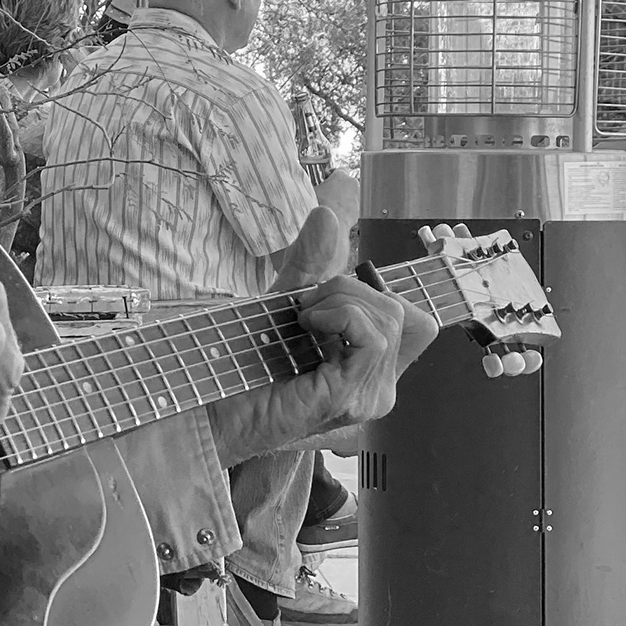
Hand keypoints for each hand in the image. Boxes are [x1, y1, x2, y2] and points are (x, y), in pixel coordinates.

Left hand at [207, 208, 436, 463]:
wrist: (209, 412)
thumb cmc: (243, 367)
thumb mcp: (283, 304)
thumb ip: (310, 264)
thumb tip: (327, 212)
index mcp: (372, 372)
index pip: (416, 323)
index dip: (378, 296)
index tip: (325, 300)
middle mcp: (379, 390)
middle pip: (404, 312)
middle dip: (352, 291)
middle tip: (304, 308)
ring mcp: (368, 398)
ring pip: (389, 318)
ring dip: (339, 300)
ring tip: (301, 318)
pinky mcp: (349, 398)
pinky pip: (373, 337)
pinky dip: (340, 316)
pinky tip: (307, 326)